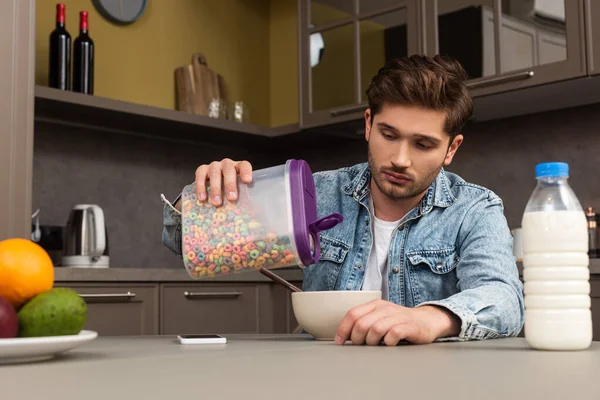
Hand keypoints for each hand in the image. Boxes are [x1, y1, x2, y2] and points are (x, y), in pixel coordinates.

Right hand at [193, 158, 252, 205]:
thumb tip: (252, 219)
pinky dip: (201, 187)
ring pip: (215, 173)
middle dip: (230, 184)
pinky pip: (200, 175)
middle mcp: (226, 164)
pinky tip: (202, 198)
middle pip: (229, 170)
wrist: (213, 188)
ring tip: (217, 202)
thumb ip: (244, 201)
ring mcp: (214, 166)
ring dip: (216, 188)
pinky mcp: (202, 170)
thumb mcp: (239, 193)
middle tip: (232, 198)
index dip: (246, 172)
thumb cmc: (229, 192)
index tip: (247, 181)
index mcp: (239, 168)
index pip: (244, 165)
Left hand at [335, 300, 460, 345]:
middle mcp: (385, 308)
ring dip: (371, 342)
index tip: (340, 341)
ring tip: (375, 345)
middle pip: (362, 324)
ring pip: (375, 329)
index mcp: (375, 305)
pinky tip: (388, 344)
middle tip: (360, 346)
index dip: (343, 329)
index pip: (352, 314)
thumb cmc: (399, 322)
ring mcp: (398, 316)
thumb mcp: (379, 317)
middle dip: (357, 338)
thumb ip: (364, 323)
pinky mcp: (409, 326)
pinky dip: (387, 342)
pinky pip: (393, 334)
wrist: (426, 321)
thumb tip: (344, 337)